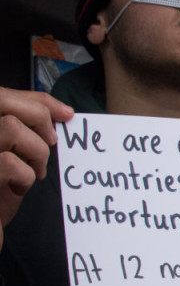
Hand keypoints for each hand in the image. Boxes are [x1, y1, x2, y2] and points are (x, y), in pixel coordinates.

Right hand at [0, 87, 73, 249]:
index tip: (67, 114)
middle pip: (3, 100)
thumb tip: (65, 112)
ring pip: (10, 128)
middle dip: (37, 115)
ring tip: (34, 171)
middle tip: (51, 141)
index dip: (37, 99)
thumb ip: (32, 127)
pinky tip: (18, 189)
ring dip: (34, 151)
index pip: (3, 94)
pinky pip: (10, 163)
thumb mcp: (17, 155)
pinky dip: (25, 176)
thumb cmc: (1, 191)